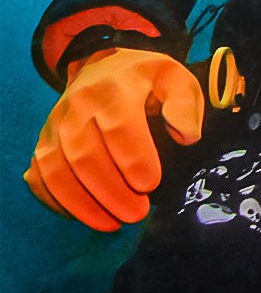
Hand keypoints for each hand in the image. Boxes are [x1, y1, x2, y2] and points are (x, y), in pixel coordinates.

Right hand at [24, 47, 203, 230]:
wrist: (104, 68)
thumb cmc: (146, 81)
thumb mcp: (176, 79)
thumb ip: (184, 105)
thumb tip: (187, 136)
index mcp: (115, 89)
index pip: (119, 127)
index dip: (134, 159)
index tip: (151, 185)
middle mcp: (78, 106)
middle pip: (85, 155)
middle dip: (111, 192)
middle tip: (137, 213)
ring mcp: (55, 126)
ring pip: (59, 171)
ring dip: (84, 204)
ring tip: (113, 223)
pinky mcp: (43, 144)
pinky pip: (41, 178)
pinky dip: (59, 202)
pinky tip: (84, 216)